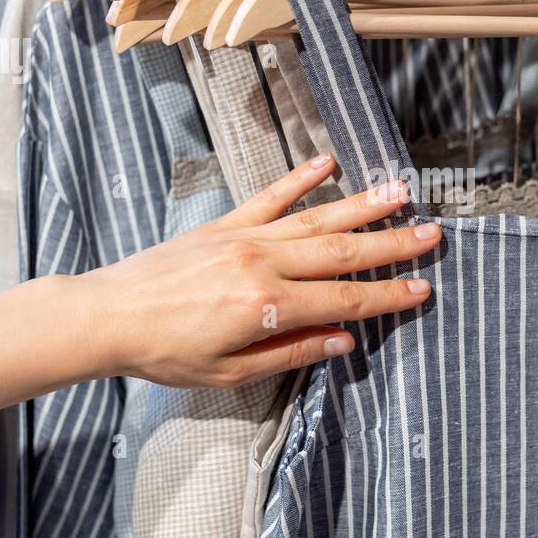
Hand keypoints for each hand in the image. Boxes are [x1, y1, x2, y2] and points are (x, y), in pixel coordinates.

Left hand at [78, 154, 439, 388]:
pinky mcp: (224, 224)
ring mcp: (243, 237)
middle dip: (391, 245)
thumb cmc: (163, 353)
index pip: (343, 301)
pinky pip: (270, 197)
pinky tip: (328, 164)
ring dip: (362, 206)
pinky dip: (300, 179)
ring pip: (315, 219)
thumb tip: (342, 341)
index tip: (422, 289)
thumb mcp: (228, 372)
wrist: (106, 316)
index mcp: (264, 306)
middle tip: (432, 235)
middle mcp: (261, 263)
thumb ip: (290, 352)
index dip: (386, 297)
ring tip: (400, 193)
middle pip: (341, 253)